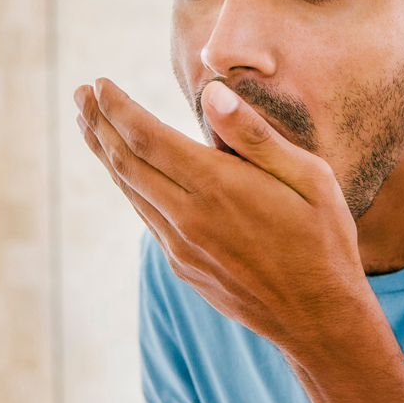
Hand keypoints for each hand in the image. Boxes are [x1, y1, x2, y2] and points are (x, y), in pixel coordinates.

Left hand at [76, 78, 378, 356]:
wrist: (320, 319)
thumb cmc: (324, 240)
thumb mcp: (308, 177)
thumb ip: (254, 135)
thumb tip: (211, 93)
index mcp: (217, 188)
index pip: (147, 137)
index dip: (118, 108)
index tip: (98, 83)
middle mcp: (189, 219)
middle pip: (126, 163)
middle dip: (99, 123)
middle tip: (79, 95)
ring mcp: (181, 248)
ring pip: (131, 192)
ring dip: (106, 155)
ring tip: (90, 126)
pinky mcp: (184, 268)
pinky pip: (148, 218)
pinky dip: (130, 187)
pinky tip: (129, 174)